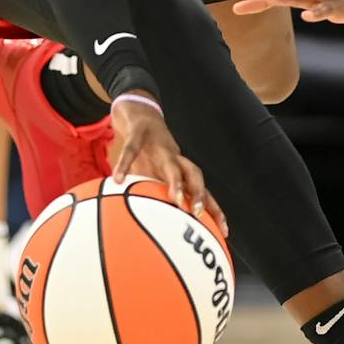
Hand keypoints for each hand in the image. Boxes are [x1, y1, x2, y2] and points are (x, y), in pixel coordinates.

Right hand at [108, 96, 226, 235]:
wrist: (139, 113)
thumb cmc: (147, 151)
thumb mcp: (151, 173)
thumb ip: (153, 195)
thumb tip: (150, 226)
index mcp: (179, 169)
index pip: (203, 191)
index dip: (214, 210)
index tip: (224, 231)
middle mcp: (174, 157)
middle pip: (195, 175)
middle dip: (200, 194)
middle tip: (199, 214)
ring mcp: (158, 146)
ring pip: (172, 163)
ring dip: (176, 180)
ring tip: (176, 199)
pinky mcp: (139, 134)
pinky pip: (132, 150)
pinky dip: (125, 164)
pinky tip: (118, 178)